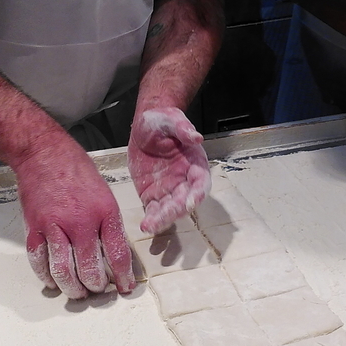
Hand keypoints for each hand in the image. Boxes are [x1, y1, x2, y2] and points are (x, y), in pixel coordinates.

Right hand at [11, 133, 134, 298]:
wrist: (44, 154)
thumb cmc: (75, 171)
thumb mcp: (104, 194)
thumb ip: (108, 224)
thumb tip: (114, 252)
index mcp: (103, 211)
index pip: (117, 253)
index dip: (123, 275)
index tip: (125, 287)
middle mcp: (80, 221)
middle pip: (89, 268)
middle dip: (96, 286)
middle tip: (98, 289)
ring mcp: (54, 226)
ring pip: (63, 270)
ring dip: (72, 288)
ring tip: (78, 292)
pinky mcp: (33, 228)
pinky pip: (39, 261)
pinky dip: (46, 276)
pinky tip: (53, 281)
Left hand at [128, 107, 210, 233]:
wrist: (145, 126)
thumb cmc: (163, 121)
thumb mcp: (173, 120)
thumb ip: (183, 129)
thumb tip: (196, 137)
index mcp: (196, 163)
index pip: (200, 182)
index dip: (197, 193)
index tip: (191, 201)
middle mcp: (185, 180)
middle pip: (185, 200)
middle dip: (176, 210)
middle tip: (165, 217)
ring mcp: (169, 189)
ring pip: (170, 209)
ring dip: (163, 219)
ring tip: (151, 225)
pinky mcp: (153, 194)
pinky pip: (154, 209)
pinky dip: (151, 218)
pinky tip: (146, 224)